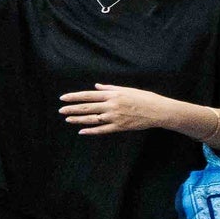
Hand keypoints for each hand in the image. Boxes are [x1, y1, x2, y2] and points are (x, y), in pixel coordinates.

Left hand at [59, 83, 184, 136]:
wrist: (159, 111)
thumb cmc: (144, 97)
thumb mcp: (127, 89)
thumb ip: (109, 88)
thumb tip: (96, 87)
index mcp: (112, 95)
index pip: (88, 95)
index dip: (74, 97)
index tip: (63, 98)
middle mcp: (112, 105)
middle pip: (87, 107)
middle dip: (72, 109)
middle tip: (60, 110)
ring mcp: (115, 117)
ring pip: (92, 119)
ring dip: (78, 119)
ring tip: (67, 119)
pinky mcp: (120, 127)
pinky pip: (102, 130)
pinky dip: (91, 131)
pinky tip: (81, 131)